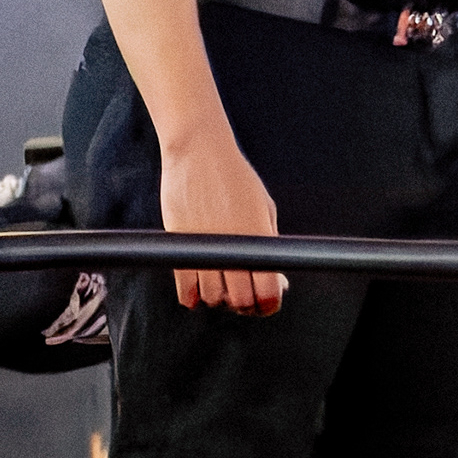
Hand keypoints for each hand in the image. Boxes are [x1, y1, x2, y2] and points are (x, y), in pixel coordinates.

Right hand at [161, 129, 284, 315]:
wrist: (199, 152)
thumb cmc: (235, 177)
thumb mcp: (264, 207)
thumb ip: (270, 244)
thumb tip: (277, 281)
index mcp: (260, 236)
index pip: (269, 290)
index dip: (269, 303)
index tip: (266, 303)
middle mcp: (233, 246)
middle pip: (241, 300)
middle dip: (245, 305)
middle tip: (244, 297)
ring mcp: (205, 247)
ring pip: (213, 298)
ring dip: (219, 299)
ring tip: (221, 286)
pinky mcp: (180, 246)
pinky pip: (185, 291)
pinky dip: (193, 297)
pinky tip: (199, 289)